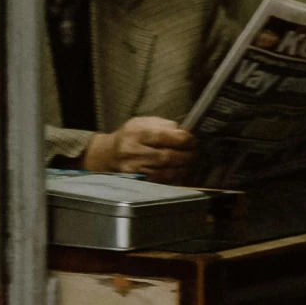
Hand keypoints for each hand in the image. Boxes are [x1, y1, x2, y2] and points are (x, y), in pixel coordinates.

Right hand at [85, 116, 199, 181]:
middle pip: (166, 156)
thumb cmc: (131, 136)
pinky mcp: (137, 181)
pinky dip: (174, 177)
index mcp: (135, 133)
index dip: (183, 139)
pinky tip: (181, 172)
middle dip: (186, 155)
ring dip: (183, 168)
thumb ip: (164, 125)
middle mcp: (132, 152)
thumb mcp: (143, 123)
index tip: (193, 140)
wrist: (109, 154)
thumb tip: (185, 132)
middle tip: (196, 152)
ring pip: (165, 172)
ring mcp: (134, 169)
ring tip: (191, 163)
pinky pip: (161, 182)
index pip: (163, 136)